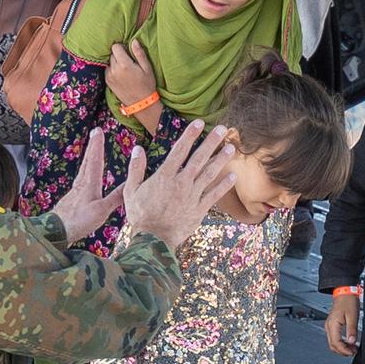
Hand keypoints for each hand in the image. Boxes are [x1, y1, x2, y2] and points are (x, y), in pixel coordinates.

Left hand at [50, 127, 122, 242]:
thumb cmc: (79, 220)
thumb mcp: (102, 210)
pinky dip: (85, 173)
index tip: (98, 131)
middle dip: (92, 147)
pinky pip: (80, 180)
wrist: (56, 231)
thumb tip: (130, 185)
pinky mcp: (71, 199)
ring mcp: (75, 191)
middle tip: (95, 133)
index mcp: (89, 183)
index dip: (97, 145)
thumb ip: (116, 198)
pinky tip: (85, 178)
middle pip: (87, 161)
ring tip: (92, 152)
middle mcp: (80, 184)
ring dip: (88, 159)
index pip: (95, 160)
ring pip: (83, 170)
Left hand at [107, 39, 156, 110]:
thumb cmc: (147, 84)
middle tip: (129, 61)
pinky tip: (121, 75)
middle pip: (112, 54)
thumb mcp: (147, 68)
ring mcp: (109, 76)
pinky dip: (113, 69)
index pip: (115, 47)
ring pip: (109, 62)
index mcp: (124, 64)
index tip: (128, 52)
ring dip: (115, 62)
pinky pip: (108, 70)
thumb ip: (139, 53)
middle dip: (119, 55)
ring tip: (125, 69)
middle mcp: (114, 70)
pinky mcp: (108, 82)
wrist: (141, 103)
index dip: (122, 47)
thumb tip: (133, 40)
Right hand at [120, 119, 239, 250]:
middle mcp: (181, 183)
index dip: (190, 135)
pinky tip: (233, 176)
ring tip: (231, 148)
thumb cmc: (140, 215)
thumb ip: (136, 169)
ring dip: (221, 160)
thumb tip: (138, 149)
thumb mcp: (131, 191)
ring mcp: (192, 196)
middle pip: (199, 158)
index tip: (200, 123)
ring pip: (210, 174)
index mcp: (164, 177)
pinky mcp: (199, 209)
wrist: (153, 240)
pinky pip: (214, 195)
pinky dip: (224, 185)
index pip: (180, 150)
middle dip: (212, 142)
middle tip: (223, 129)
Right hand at [325, 291, 360, 356]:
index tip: (352, 352)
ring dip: (342, 348)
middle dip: (342, 351)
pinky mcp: (332, 326)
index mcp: (333, 324)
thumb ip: (352, 330)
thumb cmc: (348, 301)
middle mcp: (329, 326)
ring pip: (333, 343)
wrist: (344, 293)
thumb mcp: (353, 316)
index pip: (335, 342)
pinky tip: (348, 343)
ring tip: (352, 348)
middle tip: (353, 352)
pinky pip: (334, 338)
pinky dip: (341, 343)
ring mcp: (329, 326)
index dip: (344, 350)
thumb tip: (352, 342)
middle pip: (332, 345)